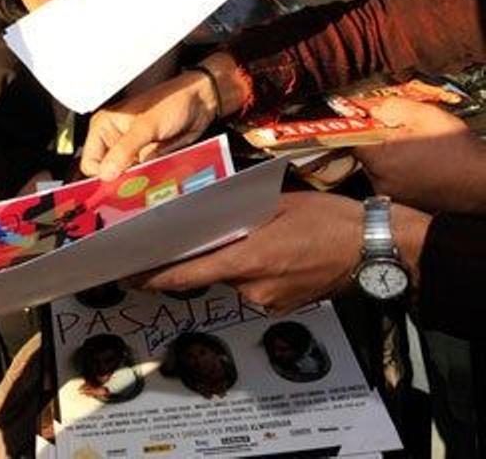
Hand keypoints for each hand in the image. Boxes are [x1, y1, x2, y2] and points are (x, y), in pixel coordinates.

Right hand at [80, 68, 219, 179]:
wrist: (201, 102)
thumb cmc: (172, 100)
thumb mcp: (145, 126)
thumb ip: (124, 150)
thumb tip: (106, 173)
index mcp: (105, 127)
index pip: (91, 162)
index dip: (102, 175)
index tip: (115, 184)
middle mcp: (116, 140)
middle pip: (109, 172)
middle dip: (122, 181)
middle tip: (136, 182)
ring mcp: (133, 151)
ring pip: (128, 178)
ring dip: (139, 181)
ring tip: (152, 175)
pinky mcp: (149, 159)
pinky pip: (145, 177)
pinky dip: (152, 180)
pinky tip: (160, 173)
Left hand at [140, 192, 364, 312]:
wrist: (378, 250)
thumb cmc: (330, 220)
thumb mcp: (279, 205)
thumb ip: (239, 215)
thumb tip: (209, 216)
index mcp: (248, 260)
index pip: (188, 275)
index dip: (156, 278)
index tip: (132, 276)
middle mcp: (254, 287)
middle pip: (211, 273)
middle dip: (203, 255)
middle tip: (195, 236)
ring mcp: (270, 300)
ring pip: (234, 279)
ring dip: (234, 260)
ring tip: (256, 237)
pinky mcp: (285, 305)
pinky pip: (255, 287)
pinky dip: (253, 270)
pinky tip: (274, 251)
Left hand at [353, 97, 485, 214]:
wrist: (485, 183)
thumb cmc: (457, 147)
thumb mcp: (425, 115)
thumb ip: (390, 107)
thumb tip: (365, 106)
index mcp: (380, 160)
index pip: (350, 140)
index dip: (358, 127)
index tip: (368, 120)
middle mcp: (380, 182)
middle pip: (364, 155)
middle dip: (377, 142)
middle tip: (400, 133)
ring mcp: (392, 197)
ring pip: (378, 169)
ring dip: (390, 158)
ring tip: (417, 151)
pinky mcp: (405, 205)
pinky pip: (393, 182)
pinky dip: (401, 172)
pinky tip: (422, 166)